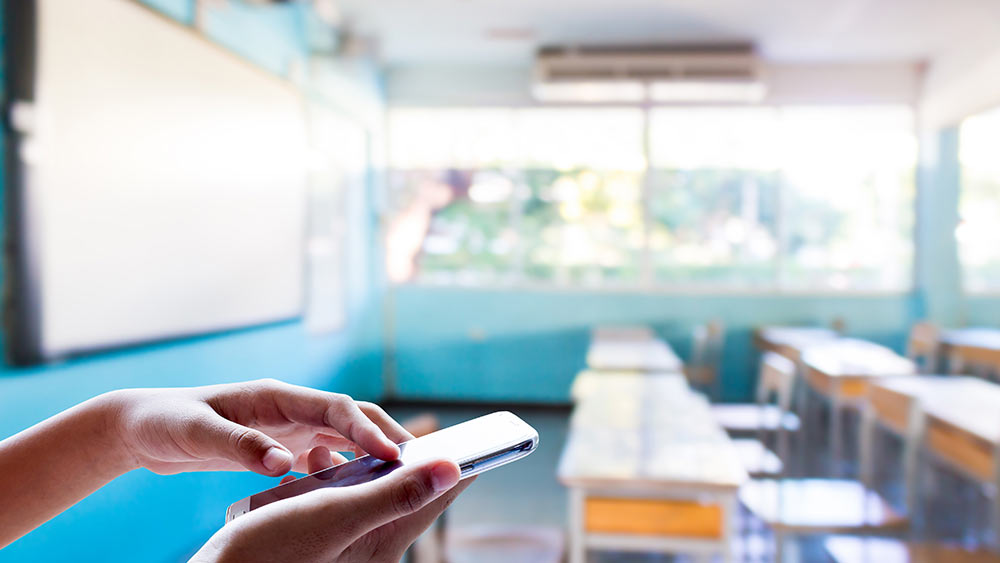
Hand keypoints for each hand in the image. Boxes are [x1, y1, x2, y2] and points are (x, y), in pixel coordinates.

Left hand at [109, 379, 410, 475]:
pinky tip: (346, 493)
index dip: (369, 430)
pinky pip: (322, 456)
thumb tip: (284, 463)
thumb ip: (241, 446)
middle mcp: (289, 408)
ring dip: (368, 455)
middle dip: (385, 437)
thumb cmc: (166, 421)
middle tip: (418, 464)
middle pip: (352, 419)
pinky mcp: (279, 445)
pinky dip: (340, 470)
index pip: (338, 409)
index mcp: (277, 397)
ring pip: (342, 438)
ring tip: (394, 480)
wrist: (142, 427)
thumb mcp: (197, 434)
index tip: (394, 454)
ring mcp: (286, 426)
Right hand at [191, 451, 474, 562]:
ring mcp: (345, 545)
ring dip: (367, 464)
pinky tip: (313, 465)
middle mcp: (371, 544)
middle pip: (408, 492)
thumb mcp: (337, 515)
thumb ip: (395, 492)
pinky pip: (341, 503)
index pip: (436, 495)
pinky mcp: (320, 541)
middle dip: (412, 460)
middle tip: (421, 435)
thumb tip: (453, 468)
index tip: (483, 442)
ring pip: (372, 493)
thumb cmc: (269, 554)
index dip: (460, 465)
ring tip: (348, 448)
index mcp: (385, 538)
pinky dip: (334, 478)